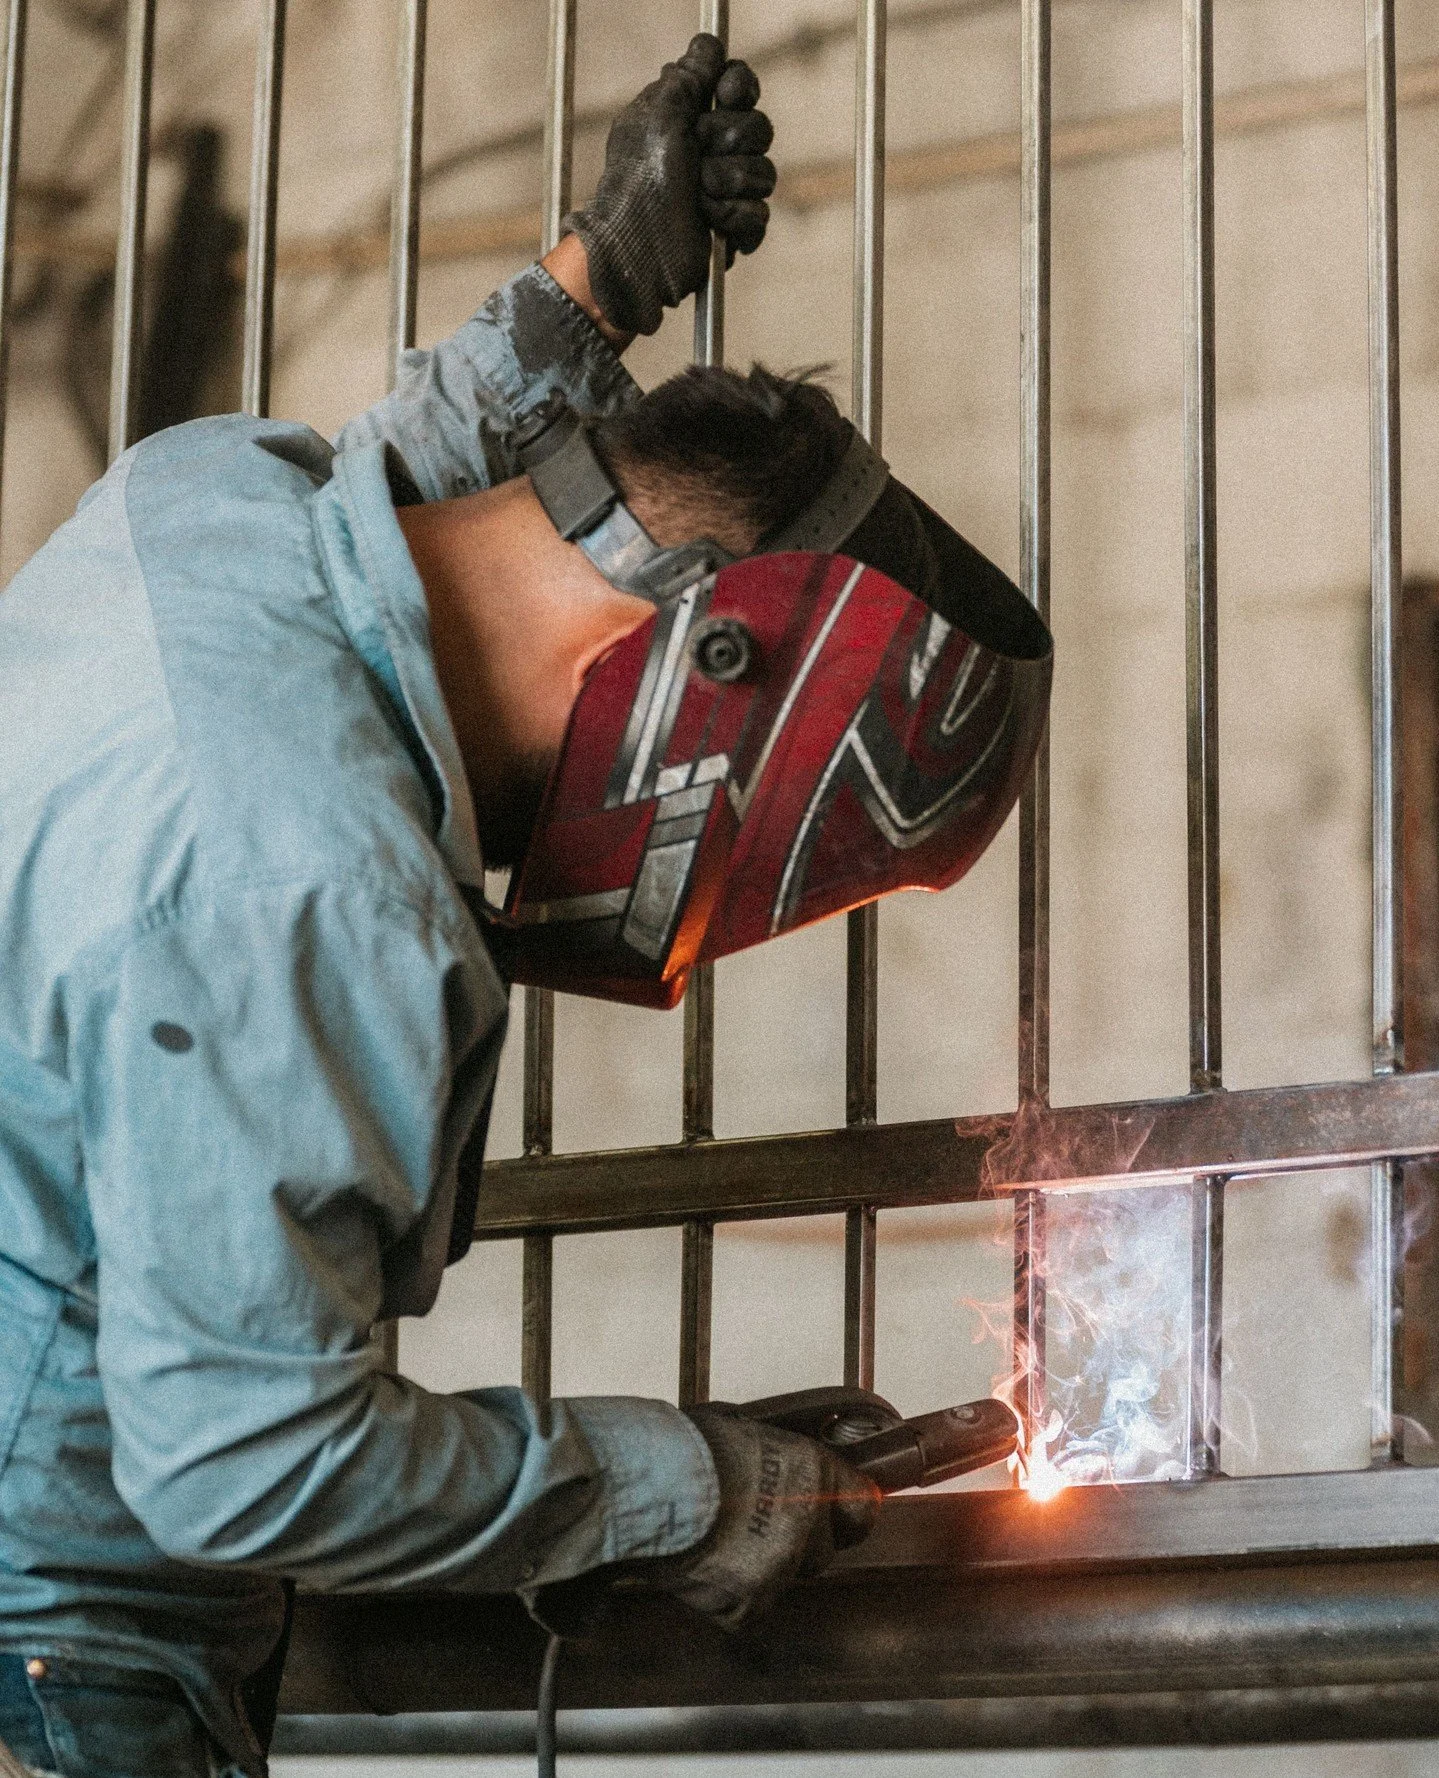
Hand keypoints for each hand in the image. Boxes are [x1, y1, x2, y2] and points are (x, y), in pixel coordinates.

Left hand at [561, 33, 776, 337]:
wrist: (639, 248)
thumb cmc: (639, 182)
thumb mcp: (657, 115)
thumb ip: (688, 75)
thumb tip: (709, 44)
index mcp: (689, 115)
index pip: (739, 84)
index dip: (739, 89)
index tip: (724, 97)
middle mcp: (709, 148)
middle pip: (759, 127)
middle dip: (729, 143)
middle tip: (696, 160)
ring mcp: (724, 190)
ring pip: (765, 172)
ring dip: (729, 184)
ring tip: (698, 198)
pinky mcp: (733, 228)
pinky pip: (760, 214)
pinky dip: (734, 219)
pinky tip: (710, 224)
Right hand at [643, 1405, 878, 1629]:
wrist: (644, 1484)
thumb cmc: (682, 1447)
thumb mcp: (746, 1433)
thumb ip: (779, 1462)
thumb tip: (784, 1472)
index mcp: (811, 1470)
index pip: (863, 1507)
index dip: (846, 1513)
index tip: (840, 1517)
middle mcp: (806, 1522)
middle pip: (822, 1550)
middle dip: (796, 1543)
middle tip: (753, 1526)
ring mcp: (780, 1567)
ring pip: (783, 1579)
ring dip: (759, 1568)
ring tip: (716, 1542)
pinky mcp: (747, 1604)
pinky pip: (747, 1609)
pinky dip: (726, 1597)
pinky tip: (701, 1568)